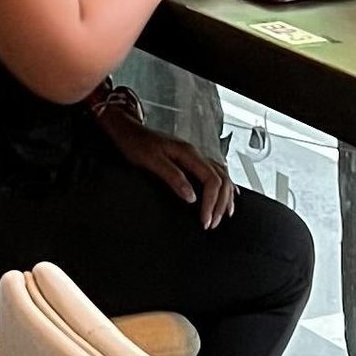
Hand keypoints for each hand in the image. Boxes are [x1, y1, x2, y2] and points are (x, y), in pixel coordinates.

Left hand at [99, 110, 237, 228]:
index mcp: (189, 153)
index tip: (204, 220)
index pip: (211, 180)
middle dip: (220, 204)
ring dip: (224, 197)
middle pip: (221, 179)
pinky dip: (224, 186)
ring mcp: (194, 156)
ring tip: (222, 215)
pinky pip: (215, 172)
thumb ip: (172, 177)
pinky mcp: (190, 160)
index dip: (211, 202)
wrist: (127, 131)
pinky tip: (228, 194)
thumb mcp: (150, 161)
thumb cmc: (136, 144)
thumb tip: (191, 197)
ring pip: (222, 176)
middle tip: (211, 224)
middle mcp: (196, 154)